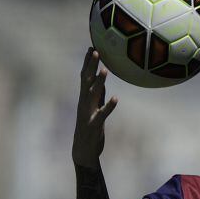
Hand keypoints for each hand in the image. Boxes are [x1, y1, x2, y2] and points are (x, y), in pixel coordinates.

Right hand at [72, 47, 117, 167]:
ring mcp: (88, 114)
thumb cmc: (90, 129)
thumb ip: (97, 95)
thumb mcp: (94, 108)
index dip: (88, 63)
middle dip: (91, 66)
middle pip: (86, 81)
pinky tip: (116, 98)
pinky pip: (102, 114)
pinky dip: (108, 106)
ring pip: (92, 95)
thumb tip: (100, 80)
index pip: (85, 77)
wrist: (83, 151)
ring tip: (105, 70)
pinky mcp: (94, 125)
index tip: (92, 47)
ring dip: (99, 82)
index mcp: (84, 99)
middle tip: (96, 50)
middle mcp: (84, 104)